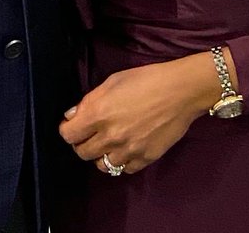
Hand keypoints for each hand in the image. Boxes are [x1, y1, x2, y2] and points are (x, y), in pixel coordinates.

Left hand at [58, 53, 222, 175]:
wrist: (180, 91)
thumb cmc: (145, 79)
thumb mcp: (112, 82)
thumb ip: (89, 100)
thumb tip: (72, 116)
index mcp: (98, 113)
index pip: (69, 135)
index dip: (67, 129)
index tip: (72, 125)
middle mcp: (110, 136)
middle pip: (82, 153)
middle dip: (81, 143)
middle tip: (89, 133)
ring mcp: (128, 151)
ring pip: (102, 165)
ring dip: (101, 154)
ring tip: (108, 142)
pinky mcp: (145, 159)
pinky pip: (124, 169)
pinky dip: (122, 161)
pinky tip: (126, 148)